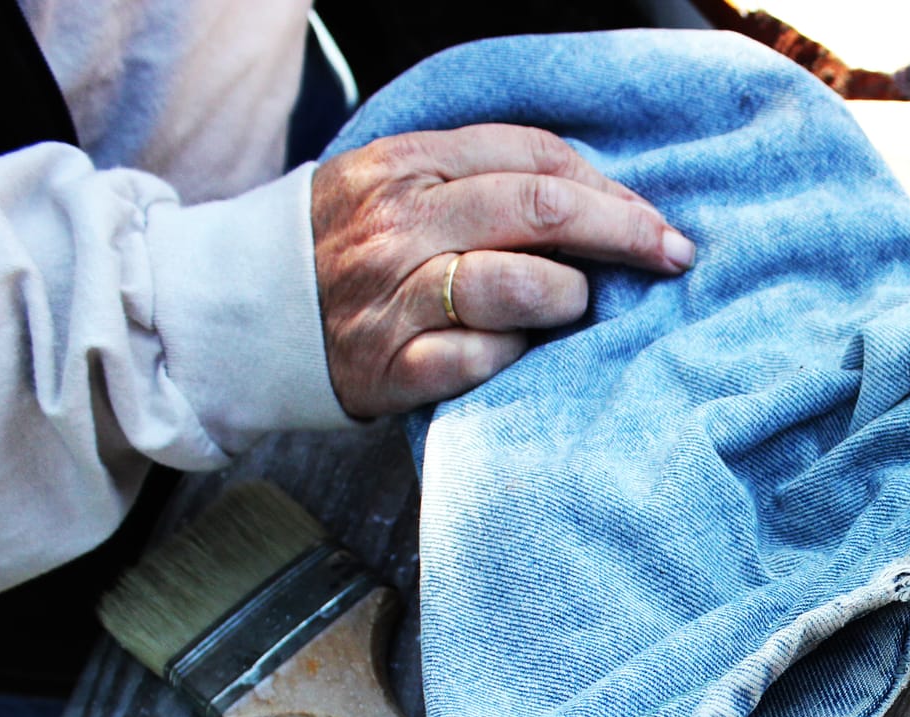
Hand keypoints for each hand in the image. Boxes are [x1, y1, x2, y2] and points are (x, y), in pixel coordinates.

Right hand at [311, 124, 694, 418]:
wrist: (239, 316)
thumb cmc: (347, 251)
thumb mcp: (400, 189)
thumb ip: (483, 180)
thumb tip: (602, 198)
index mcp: (407, 166)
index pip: (532, 157)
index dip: (608, 188)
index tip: (656, 221)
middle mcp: (400, 224)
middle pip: (539, 210)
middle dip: (623, 233)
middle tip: (670, 256)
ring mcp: (393, 296)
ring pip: (519, 286)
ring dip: (568, 298)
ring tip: (569, 307)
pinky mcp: (389, 366)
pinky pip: (482, 360)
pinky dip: (514, 358)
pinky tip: (517, 355)